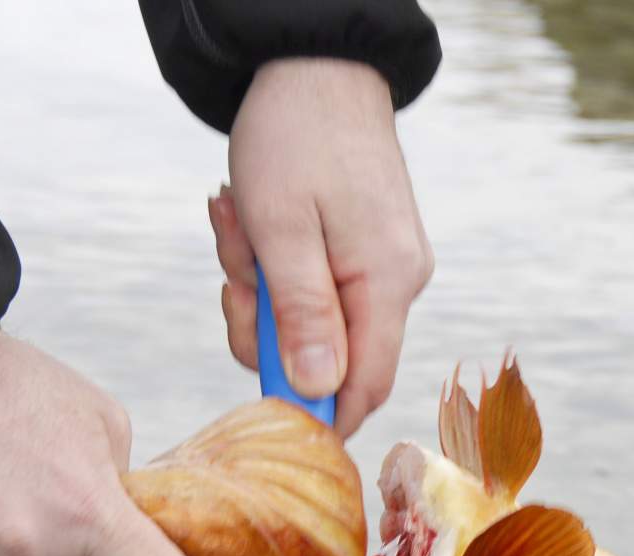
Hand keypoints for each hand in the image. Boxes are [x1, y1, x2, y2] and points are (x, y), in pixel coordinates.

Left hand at [211, 58, 433, 437]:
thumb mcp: (281, 230)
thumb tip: (316, 390)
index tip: (262, 409)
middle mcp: (399, 281)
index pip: (365, 384)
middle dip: (266, 325)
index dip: (317, 412)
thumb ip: (302, 316)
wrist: (316, 65)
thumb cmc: (294, 137)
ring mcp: (386, 265)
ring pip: (314, 319)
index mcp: (388, 282)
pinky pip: (315, 285)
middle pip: (331, 356)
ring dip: (261, 287)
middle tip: (233, 274)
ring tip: (237, 224)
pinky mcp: (368, 249)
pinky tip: (252, 220)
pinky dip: (274, 265)